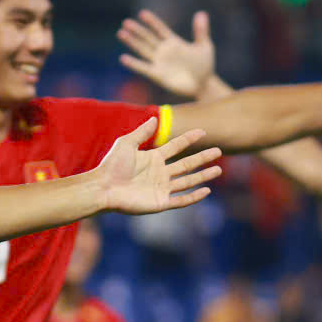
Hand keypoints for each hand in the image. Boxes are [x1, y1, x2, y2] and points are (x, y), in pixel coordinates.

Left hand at [92, 122, 221, 215]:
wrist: (103, 188)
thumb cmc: (111, 165)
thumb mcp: (126, 143)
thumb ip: (142, 132)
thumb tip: (155, 118)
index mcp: (154, 158)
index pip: (176, 147)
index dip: (189, 139)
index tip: (203, 131)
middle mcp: (160, 173)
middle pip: (187, 164)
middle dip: (202, 158)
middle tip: (218, 151)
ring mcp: (161, 188)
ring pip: (188, 181)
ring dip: (203, 175)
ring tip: (218, 170)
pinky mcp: (160, 202)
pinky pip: (181, 199)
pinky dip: (193, 196)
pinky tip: (206, 190)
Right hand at [117, 10, 225, 101]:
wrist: (203, 85)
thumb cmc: (204, 65)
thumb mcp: (205, 46)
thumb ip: (201, 31)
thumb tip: (201, 13)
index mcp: (174, 42)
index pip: (160, 29)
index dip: (152, 22)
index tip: (142, 13)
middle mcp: (163, 50)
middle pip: (147, 38)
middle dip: (137, 30)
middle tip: (125, 22)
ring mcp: (159, 62)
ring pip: (142, 50)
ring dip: (132, 42)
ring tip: (121, 33)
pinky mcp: (157, 74)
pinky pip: (143, 68)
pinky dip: (134, 64)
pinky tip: (123, 58)